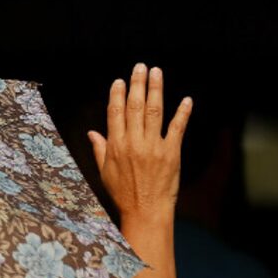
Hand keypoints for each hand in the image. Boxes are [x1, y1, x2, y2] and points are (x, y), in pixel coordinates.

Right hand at [88, 64, 190, 225]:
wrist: (145, 210)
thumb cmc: (123, 194)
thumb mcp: (104, 172)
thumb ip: (100, 149)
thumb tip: (92, 132)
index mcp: (116, 146)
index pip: (115, 113)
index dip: (117, 94)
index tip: (120, 81)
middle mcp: (133, 143)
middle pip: (134, 106)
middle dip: (137, 84)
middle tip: (140, 67)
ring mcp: (153, 146)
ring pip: (154, 111)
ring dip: (156, 90)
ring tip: (157, 73)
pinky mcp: (171, 152)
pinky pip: (177, 128)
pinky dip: (182, 113)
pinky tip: (186, 100)